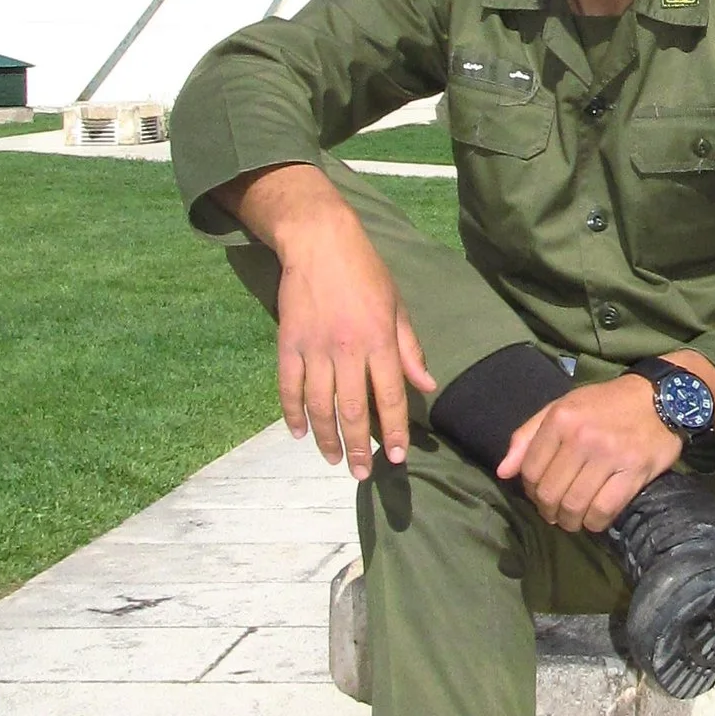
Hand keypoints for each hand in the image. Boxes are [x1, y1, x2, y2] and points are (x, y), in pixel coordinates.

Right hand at [228, 165, 435, 474]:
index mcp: (378, 341)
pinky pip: (289, 388)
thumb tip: (426, 386)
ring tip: (334, 460)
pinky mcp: (288, 344)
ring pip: (319, 406)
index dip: (393, 430)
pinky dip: (293, 414)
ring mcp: (314, 349)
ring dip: (327, 438)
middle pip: (352, 410)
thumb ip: (409, 350)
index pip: (389, 396)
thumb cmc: (366, 272)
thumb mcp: (397, 307)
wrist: (319, 242)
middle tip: (362, 474)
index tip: (396, 457)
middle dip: (359, 447)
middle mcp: (346, 350)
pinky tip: (300, 434)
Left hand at [499, 373, 683, 535]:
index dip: (530, 490)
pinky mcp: (634, 471)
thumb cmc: (607, 404)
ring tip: (573, 520)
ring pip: (574, 505)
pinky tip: (594, 519)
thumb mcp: (563, 407)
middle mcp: (582, 436)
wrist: (662, 397)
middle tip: (556, 513)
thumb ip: (528, 436)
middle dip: (548, 511)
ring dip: (570, 521)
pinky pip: (604, 510)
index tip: (540, 494)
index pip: (530, 470)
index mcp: (561, 419)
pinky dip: (595, 523)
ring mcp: (609, 455)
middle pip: (550, 492)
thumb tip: (503, 472)